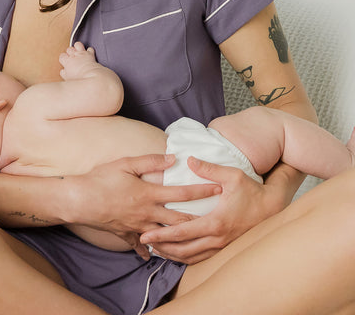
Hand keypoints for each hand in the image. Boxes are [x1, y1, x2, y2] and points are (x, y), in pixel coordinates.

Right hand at [58, 42, 97, 80]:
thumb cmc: (79, 79)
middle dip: (70, 52)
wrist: (90, 77)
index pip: (62, 56)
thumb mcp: (67, 78)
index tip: (65, 61)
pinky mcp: (90, 54)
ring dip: (78, 47)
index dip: (63, 58)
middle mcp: (74, 56)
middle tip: (72, 57)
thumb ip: (64, 73)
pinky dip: (89, 51)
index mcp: (67, 61)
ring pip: (78, 44)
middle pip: (69, 49)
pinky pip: (90, 49)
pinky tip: (89, 54)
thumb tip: (63, 71)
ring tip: (79, 51)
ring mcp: (82, 54)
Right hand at [66, 154, 220, 259]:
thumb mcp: (125, 163)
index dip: (201, 190)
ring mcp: (137, 226)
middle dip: (199, 218)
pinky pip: (140, 245)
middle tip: (216, 217)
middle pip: (179, 219)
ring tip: (195, 236)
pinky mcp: (126, 234)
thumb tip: (172, 158)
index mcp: (149, 194)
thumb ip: (150, 160)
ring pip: (165, 235)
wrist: (79, 200)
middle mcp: (147, 213)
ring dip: (180, 236)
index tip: (218, 188)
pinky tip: (154, 253)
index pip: (181, 193)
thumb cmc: (101, 178)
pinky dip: (148, 249)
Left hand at [140, 157, 284, 263]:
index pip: (181, 232)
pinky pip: (201, 258)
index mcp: (215, 222)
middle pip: (183, 249)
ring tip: (155, 249)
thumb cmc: (251, 190)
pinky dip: (185, 257)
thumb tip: (189, 160)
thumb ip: (208, 169)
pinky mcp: (225, 248)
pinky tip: (175, 252)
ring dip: (172, 254)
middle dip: (162, 247)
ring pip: (191, 257)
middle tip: (143, 242)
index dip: (161, 235)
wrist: (273, 207)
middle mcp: (217, 239)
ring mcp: (222, 247)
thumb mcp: (232, 175)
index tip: (145, 234)